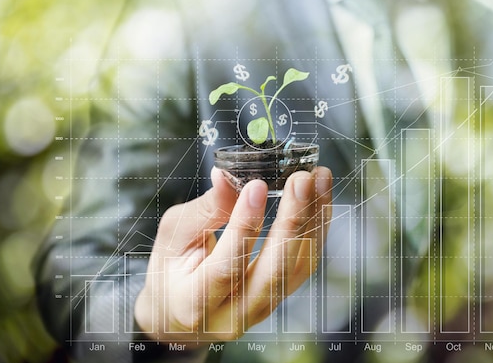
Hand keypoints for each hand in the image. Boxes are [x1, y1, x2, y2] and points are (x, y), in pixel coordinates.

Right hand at [134, 166, 332, 341]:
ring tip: (318, 179)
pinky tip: (320, 198)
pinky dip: (317, 228)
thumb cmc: (171, 270)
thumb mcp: (173, 235)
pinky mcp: (279, 297)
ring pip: (297, 268)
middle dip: (292, 222)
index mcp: (194, 302)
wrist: (177, 311)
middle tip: (300, 180)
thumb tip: (230, 177)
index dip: (245, 226)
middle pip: (273, 272)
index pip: (226, 266)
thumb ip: (205, 209)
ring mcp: (261, 310)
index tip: (258, 186)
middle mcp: (233, 315)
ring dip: (313, 220)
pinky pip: (305, 264)